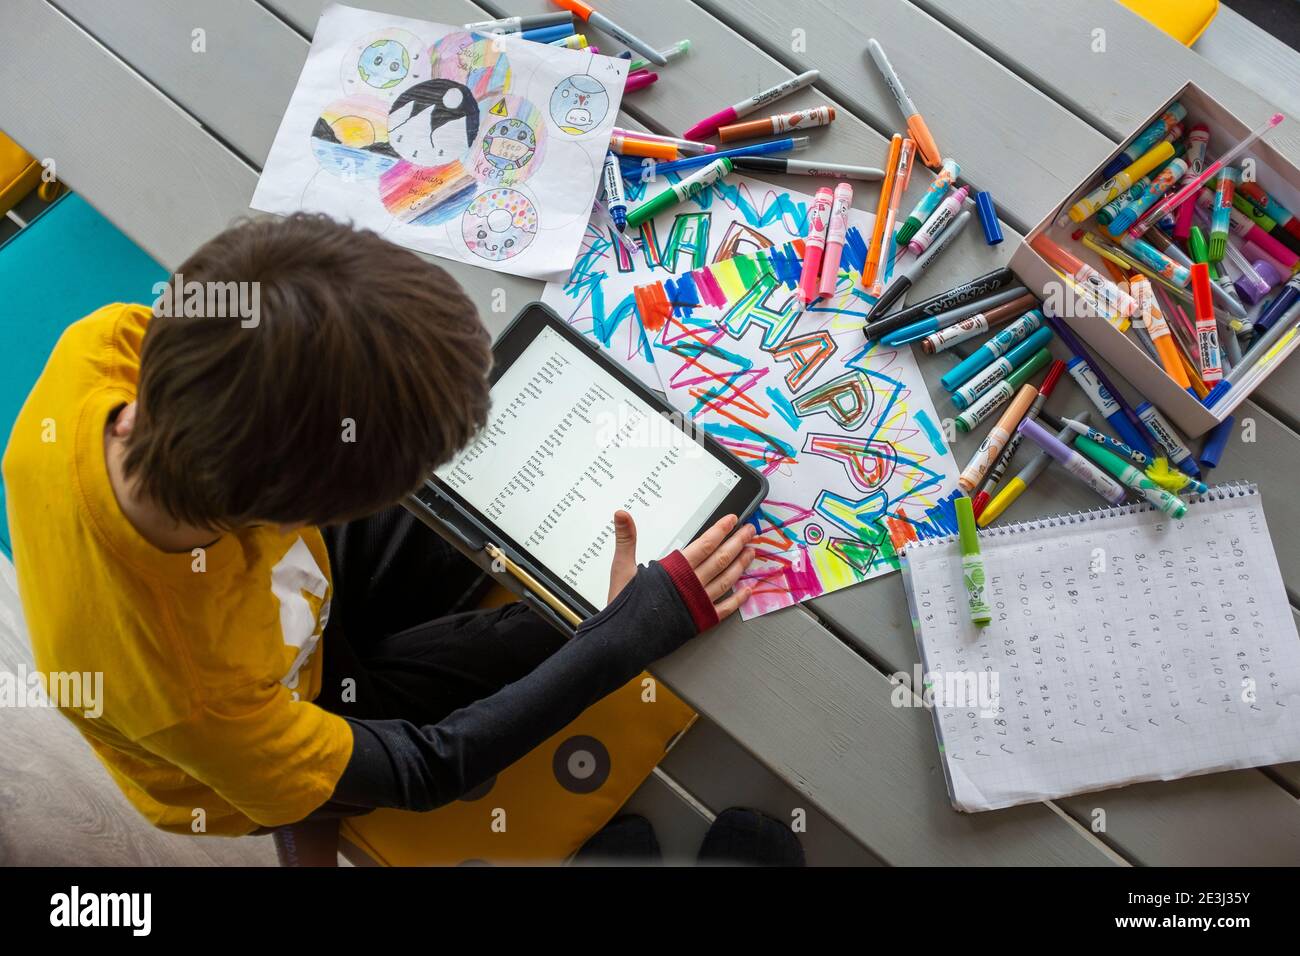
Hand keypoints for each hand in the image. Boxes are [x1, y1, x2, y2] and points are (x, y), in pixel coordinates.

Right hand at [607, 510, 756, 619]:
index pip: (704, 544)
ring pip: (726, 580)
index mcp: (674, 570)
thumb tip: (621, 513)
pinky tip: (747, 591)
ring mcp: (697, 604)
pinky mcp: (700, 621)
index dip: (720, 530)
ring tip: (751, 553)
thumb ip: (626, 538)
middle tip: (750, 531)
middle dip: (737, 543)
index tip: (732, 520)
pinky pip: (724, 609)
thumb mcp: (621, 567)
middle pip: (720, 559)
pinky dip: (738, 599)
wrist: (623, 642)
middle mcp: (690, 585)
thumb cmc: (623, 606)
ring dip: (740, 565)